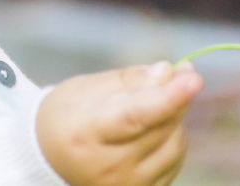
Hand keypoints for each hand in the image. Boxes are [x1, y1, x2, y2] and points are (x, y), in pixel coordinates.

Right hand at [35, 61, 203, 185]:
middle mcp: (107, 167)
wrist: (47, 159)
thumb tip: (168, 72)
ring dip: (174, 117)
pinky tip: (154, 128)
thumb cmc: (65, 116)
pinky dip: (171, 138)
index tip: (192, 78)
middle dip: (176, 95)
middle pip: (161, 127)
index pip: (134, 116)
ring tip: (153, 103)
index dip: (167, 97)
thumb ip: (129, 80)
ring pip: (174, 144)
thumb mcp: (85, 88)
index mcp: (84, 133)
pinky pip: (175, 161)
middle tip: (182, 72)